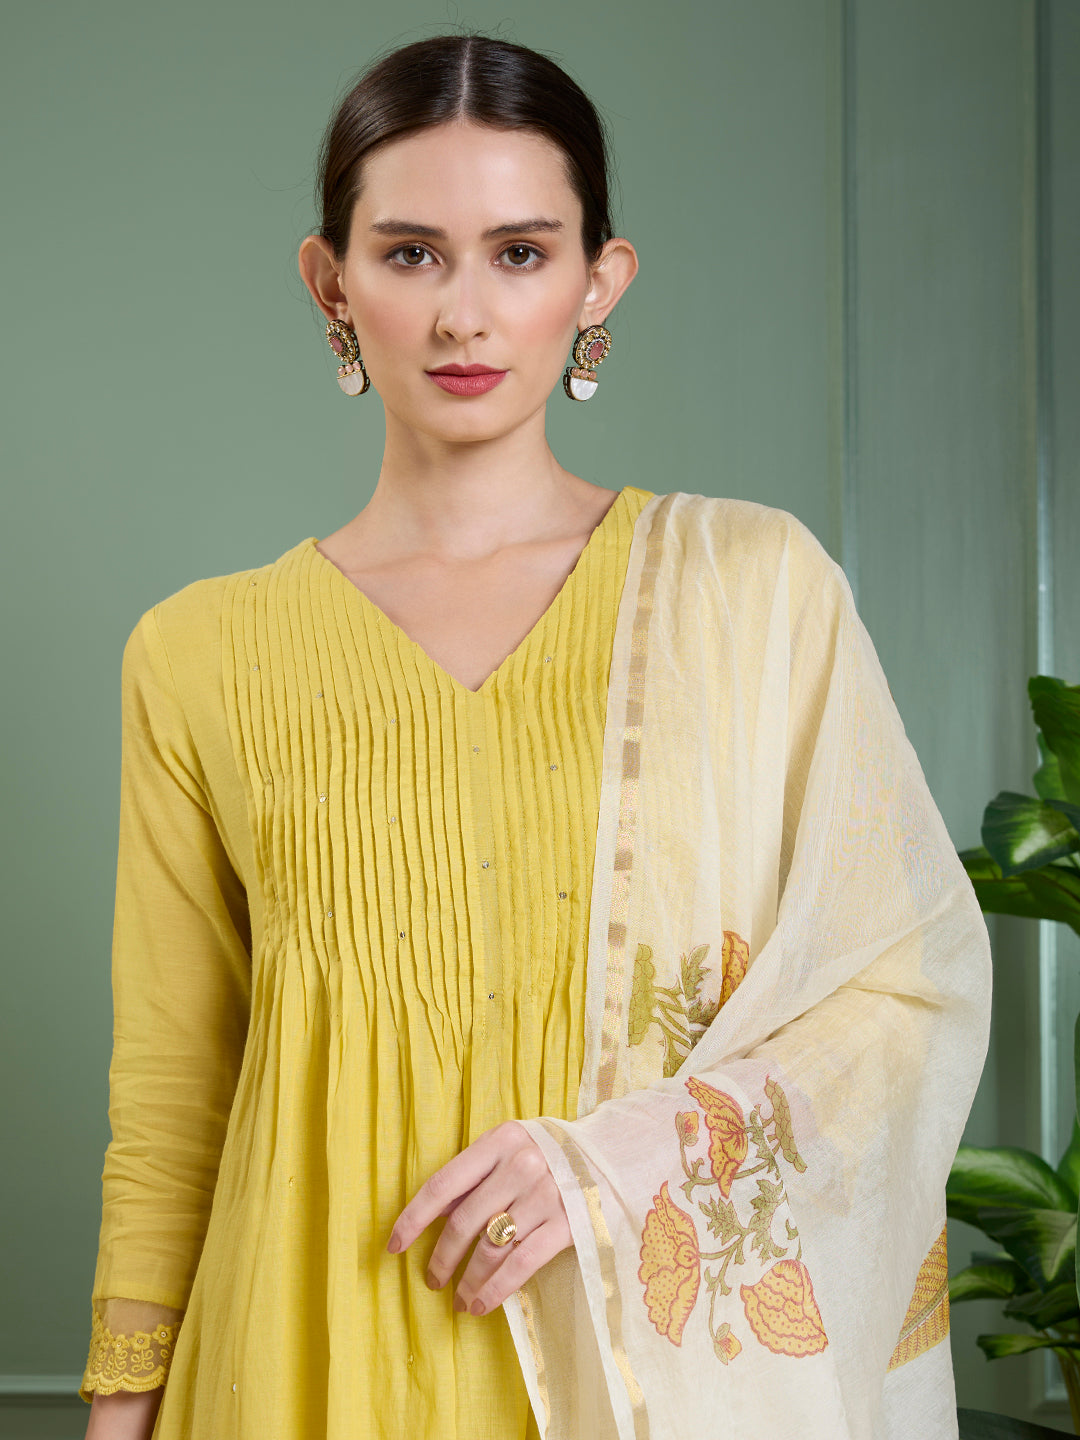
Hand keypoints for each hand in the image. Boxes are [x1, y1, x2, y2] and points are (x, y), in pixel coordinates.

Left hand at [386, 1119, 572, 1316]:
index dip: (413, 1218)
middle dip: (441, 1257)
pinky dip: (495, 1289)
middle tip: (432, 1279)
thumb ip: (477, 1175)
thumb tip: (435, 1216)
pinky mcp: (567, 1224)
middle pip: (464, 1221)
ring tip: (458, 1299)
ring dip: (467, 1280)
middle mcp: (521, 1164)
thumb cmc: (550, 1154)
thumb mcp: (511, 1149)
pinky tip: (481, 1304)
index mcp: (500, 1140)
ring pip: (490, 1247)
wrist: (613, 1156)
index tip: (394, 1245)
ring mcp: (546, 1194)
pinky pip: (521, 1264)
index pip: (443, 1184)